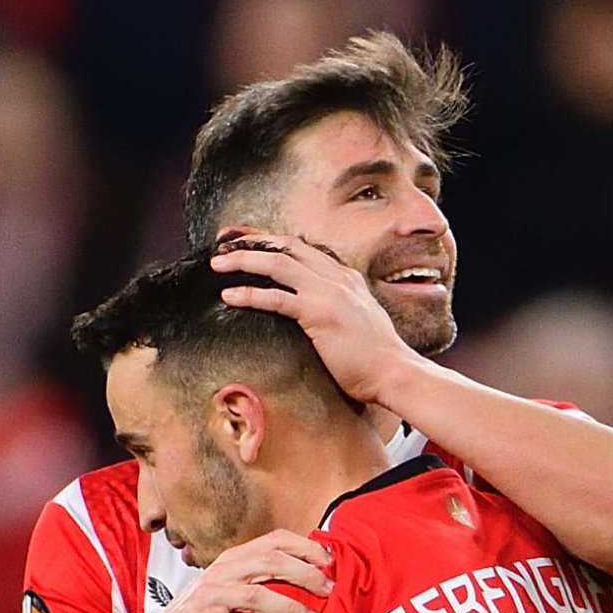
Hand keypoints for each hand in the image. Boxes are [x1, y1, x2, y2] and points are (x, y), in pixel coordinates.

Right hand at [145, 531, 330, 612]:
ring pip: (256, 594)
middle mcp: (221, 572)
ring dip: (290, 608)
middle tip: (328, 592)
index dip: (304, 547)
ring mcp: (209, 597)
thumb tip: (308, 580)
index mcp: (233, 560)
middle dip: (304, 575)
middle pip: (270, 562)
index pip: (274, 541)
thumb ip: (260, 581)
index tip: (330, 562)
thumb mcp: (232, 591)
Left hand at [210, 230, 413, 406]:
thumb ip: (338, 309)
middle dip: (251, 239)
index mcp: (345, 277)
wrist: (395, 373)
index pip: (302, 248)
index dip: (271, 240)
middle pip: (286, 245)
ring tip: (217, 263)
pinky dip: (250, 294)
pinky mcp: (319, 313)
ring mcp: (329, 292)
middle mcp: (337, 277)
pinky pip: (277, 298)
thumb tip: (317, 314)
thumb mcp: (358, 321)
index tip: (245, 239)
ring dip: (244, 260)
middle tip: (222, 240)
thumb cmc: (377, 359)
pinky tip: (228, 296)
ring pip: (277, 263)